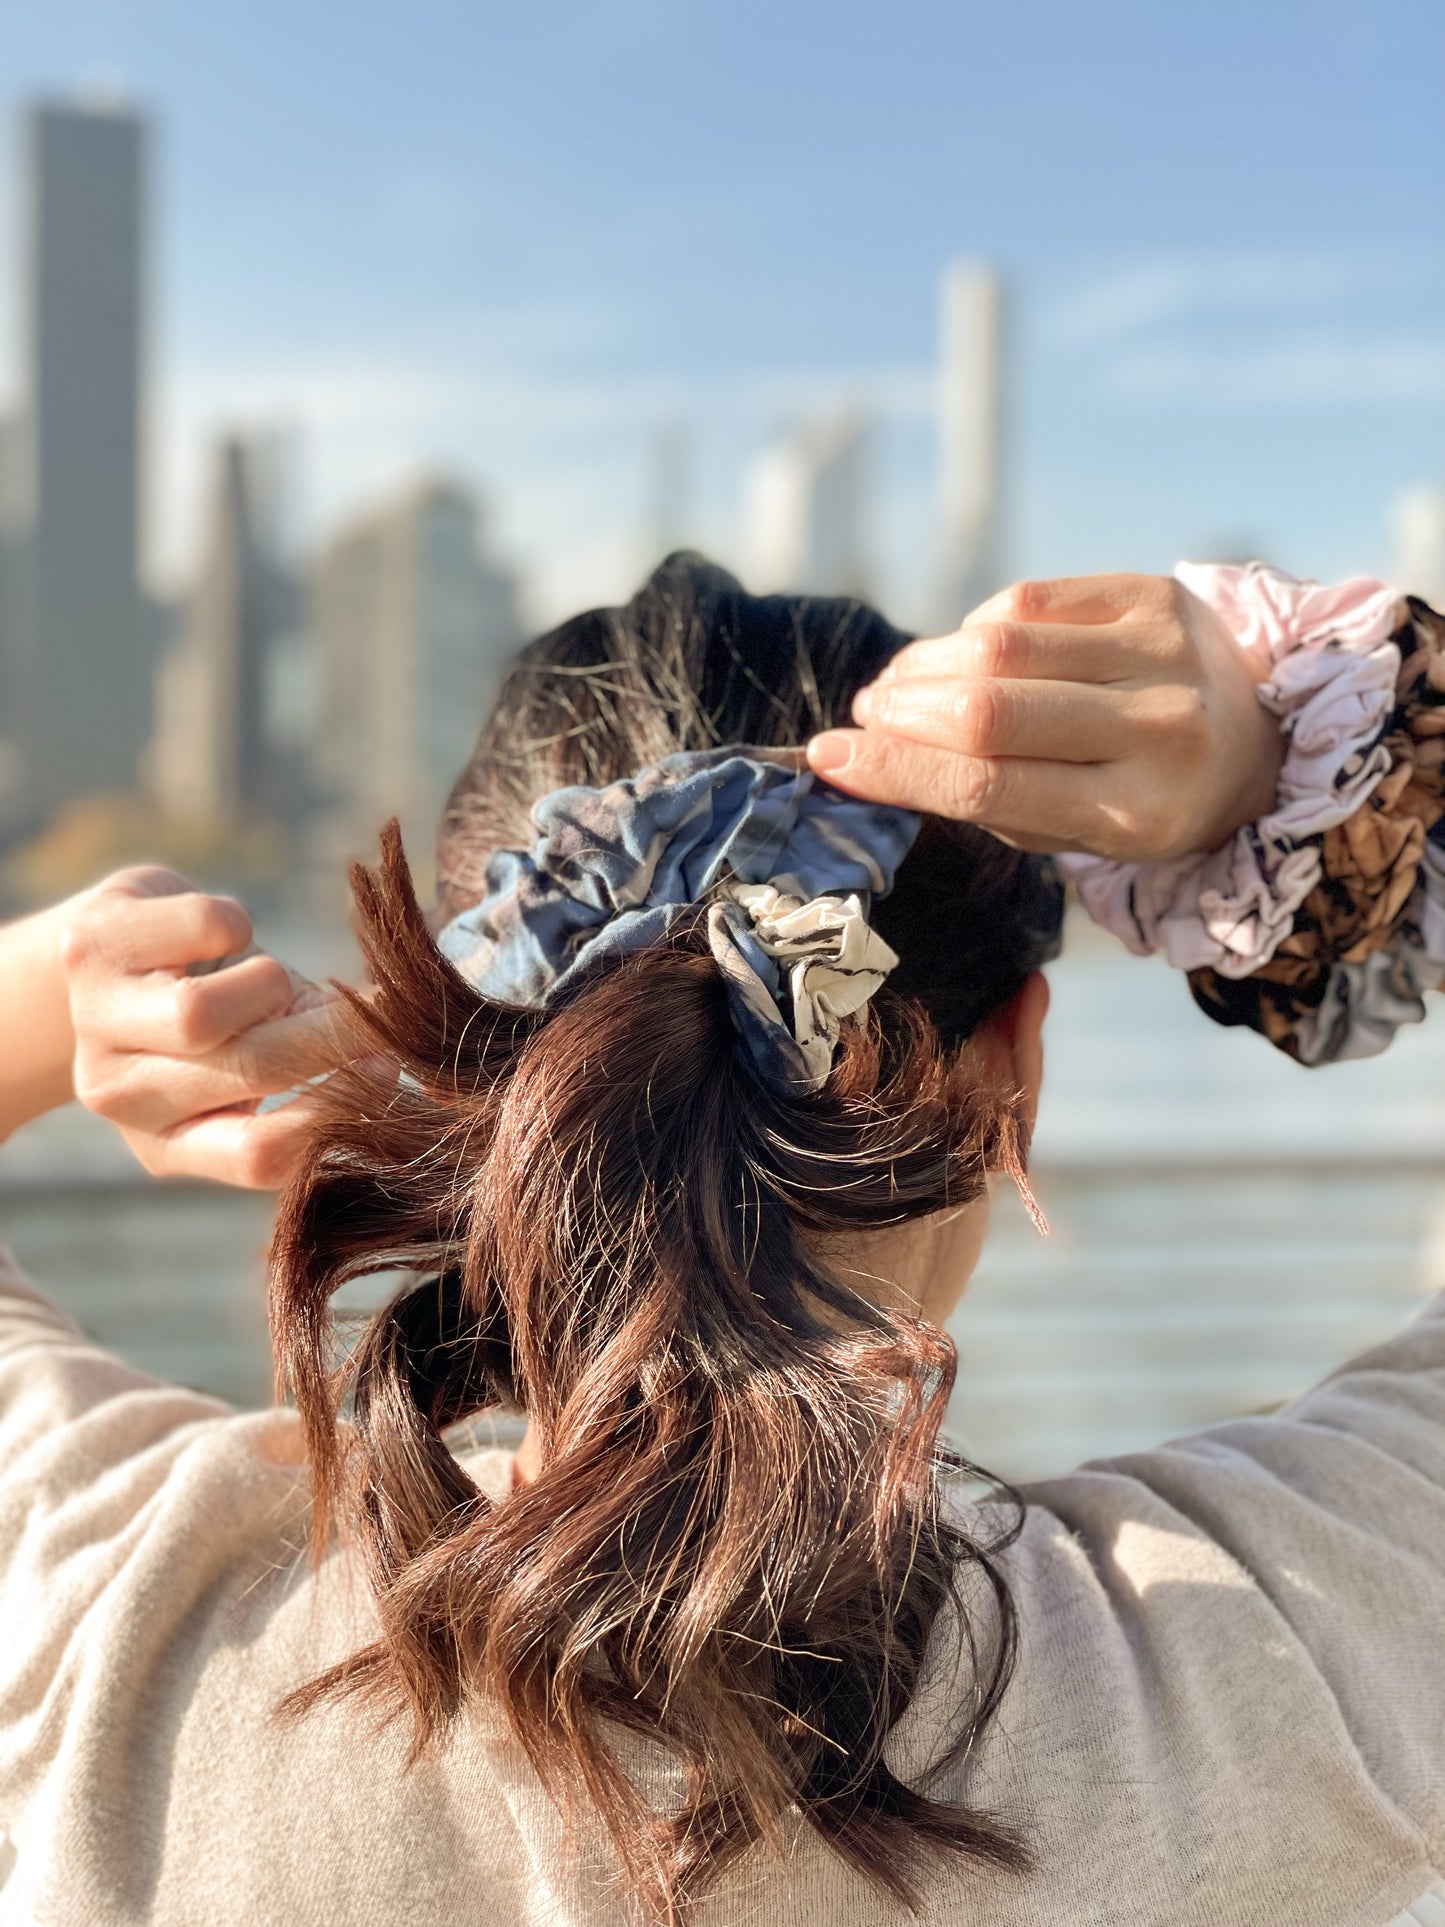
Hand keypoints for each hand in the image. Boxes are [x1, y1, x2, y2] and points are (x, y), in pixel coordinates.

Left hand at [60, 868, 362, 1187]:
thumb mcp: (252, 1059)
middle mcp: (119, 1095)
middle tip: (376, 1011)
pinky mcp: (90, 948)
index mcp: (165, 1142)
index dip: (334, 1112)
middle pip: (248, 1071)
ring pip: (204, 1013)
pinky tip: (220, 936)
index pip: (258, 1155)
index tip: (384, 1070)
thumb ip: (315, 1071)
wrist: (109, 952)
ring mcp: (95, 1021)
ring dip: (271, 983)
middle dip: (331, 1035)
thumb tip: (392, 1060)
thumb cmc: (209, 1012)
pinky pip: (197, 932)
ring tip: (270, 979)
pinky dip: (235, 925)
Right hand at [806, 573, 1285, 861]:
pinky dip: (977, 629)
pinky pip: (1030, 601)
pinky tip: (966, 654)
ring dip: (926, 664)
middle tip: (867, 716)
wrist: (1257, 739)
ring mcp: (1164, 652)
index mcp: (1137, 811)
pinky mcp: (1155, 594)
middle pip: (987, 711)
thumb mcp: (1073, 832)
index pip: (988, 786)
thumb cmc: (1138, 800)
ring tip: (900, 685)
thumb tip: (865, 756)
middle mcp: (1159, 729)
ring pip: (1000, 644)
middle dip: (902, 711)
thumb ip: (983, 799)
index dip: (895, 770)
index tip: (828, 758)